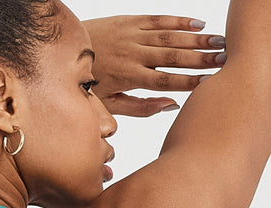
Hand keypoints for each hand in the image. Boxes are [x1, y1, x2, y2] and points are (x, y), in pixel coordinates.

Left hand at [84, 15, 226, 116]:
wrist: (64, 53)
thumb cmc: (88, 84)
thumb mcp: (110, 105)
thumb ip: (141, 108)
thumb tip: (171, 106)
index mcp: (128, 77)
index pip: (164, 81)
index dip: (187, 81)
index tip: (208, 82)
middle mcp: (132, 54)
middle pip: (172, 57)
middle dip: (200, 58)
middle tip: (224, 59)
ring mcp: (131, 35)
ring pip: (169, 36)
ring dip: (196, 38)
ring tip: (219, 42)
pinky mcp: (129, 21)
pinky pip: (158, 19)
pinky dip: (179, 21)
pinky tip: (197, 24)